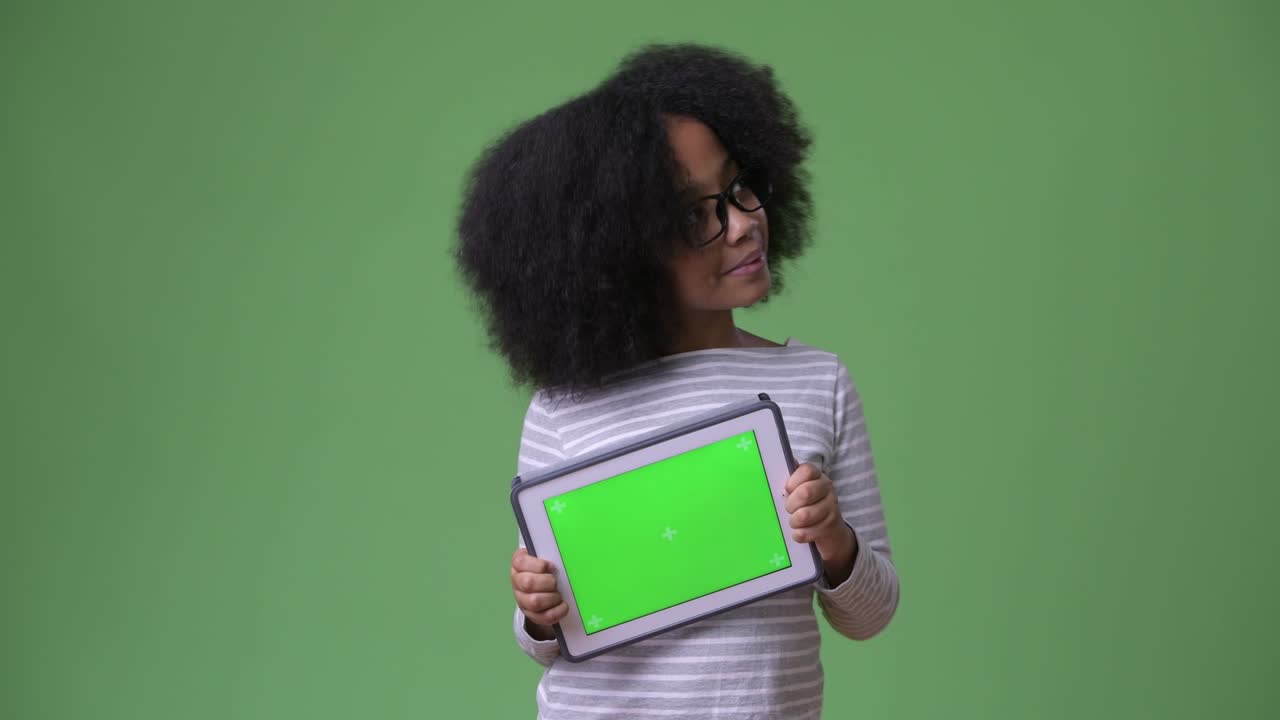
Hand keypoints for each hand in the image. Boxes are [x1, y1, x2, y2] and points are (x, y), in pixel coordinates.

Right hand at [511, 547, 567, 630]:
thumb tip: (562, 555)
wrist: (541, 583)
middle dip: (548, 582)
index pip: (521, 562)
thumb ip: (549, 553)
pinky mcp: (531, 614)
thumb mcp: (543, 555)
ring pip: (534, 602)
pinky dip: (556, 612)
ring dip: (552, 597)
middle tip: (555, 581)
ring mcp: (522, 599)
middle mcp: (517, 581)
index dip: (539, 565)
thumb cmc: (544, 567)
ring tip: (558, 594)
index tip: (551, 566)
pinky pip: (543, 617)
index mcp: (518, 563)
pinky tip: (563, 605)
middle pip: (528, 583)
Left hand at [784, 462, 856, 583]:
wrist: (830, 529)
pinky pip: (806, 532)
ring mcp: (831, 507)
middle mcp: (827, 489)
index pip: (806, 471)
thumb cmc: (807, 505)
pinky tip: (799, 532)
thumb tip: (785, 460)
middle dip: (791, 504)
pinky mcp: (830, 527)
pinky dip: (798, 535)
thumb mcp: (799, 490)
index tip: (787, 490)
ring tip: (794, 522)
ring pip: (804, 515)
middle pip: (805, 493)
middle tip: (789, 509)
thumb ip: (792, 479)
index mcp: (817, 476)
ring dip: (793, 521)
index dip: (792, 482)